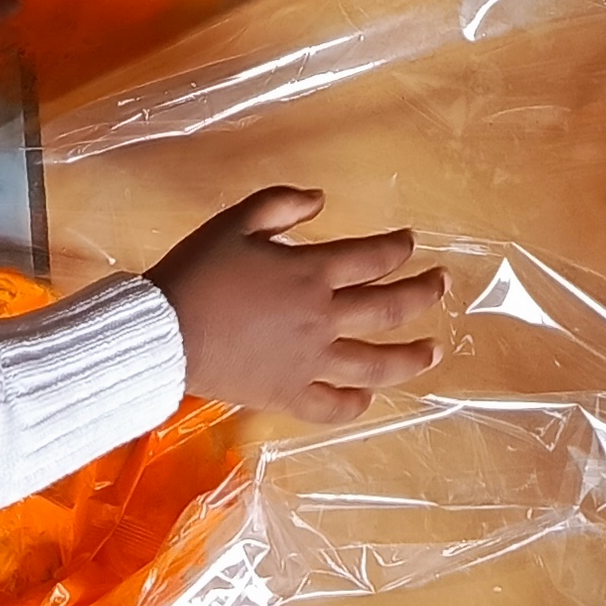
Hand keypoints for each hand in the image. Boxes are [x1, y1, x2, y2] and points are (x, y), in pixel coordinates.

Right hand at [152, 189, 446, 422]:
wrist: (164, 333)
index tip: (410, 243)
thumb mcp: (236, 221)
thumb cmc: (198, 271)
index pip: (373, 258)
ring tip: (434, 350)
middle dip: (423, 293)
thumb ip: (281, 203)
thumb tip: (321, 199)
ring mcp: (310, 361)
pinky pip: (333, 406)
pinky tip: (368, 396)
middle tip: (442, 285)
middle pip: (389, 308)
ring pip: (375, 363)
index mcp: (311, 272)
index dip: (398, 248)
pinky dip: (355, 403)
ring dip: (411, 357)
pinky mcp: (289, 394)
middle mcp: (322, 318)